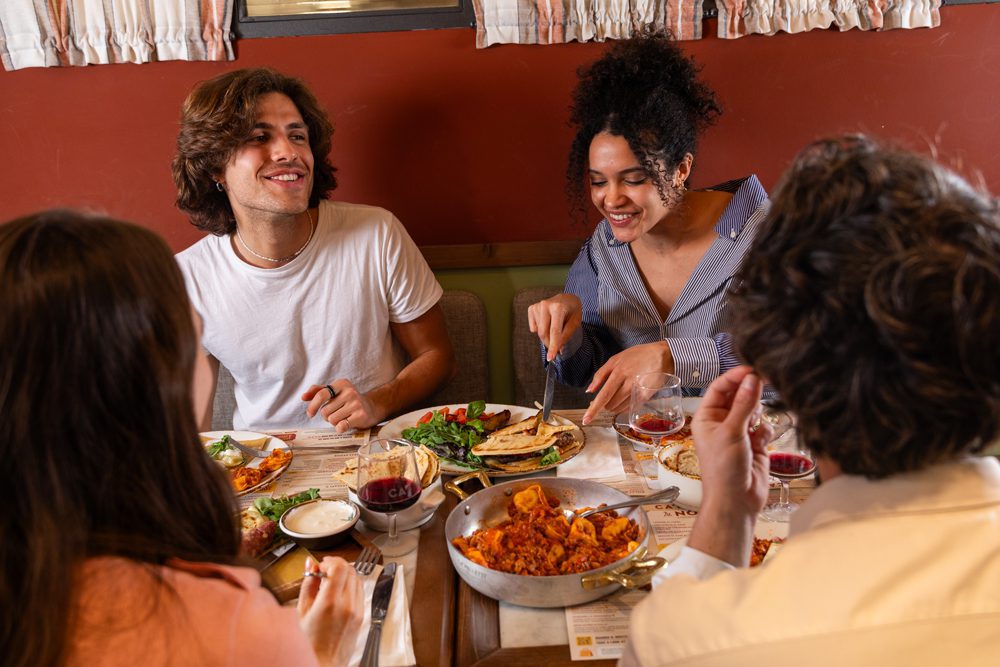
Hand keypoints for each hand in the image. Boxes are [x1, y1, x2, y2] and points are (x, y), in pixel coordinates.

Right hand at [298, 556, 363, 666]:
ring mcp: (357, 611)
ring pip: (357, 579)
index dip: (330, 561)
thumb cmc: (308, 644)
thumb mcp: (301, 612)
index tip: (321, 565)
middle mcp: (347, 605)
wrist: (323, 665)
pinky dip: (350, 586)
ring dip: (344, 575)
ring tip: (329, 583)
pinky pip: (360, 591)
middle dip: (336, 566)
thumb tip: (311, 565)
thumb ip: (308, 584)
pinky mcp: (361, 616)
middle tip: (323, 572)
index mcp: (330, 603)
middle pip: (350, 570)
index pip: (340, 567)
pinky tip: (338, 593)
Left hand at [302, 380, 379, 431]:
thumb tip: (303, 397)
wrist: (371, 408)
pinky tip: (347, 423)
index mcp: (342, 383)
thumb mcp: (335, 392)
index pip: (321, 395)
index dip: (312, 406)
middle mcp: (350, 392)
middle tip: (336, 413)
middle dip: (327, 416)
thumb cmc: (348, 401)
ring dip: (334, 422)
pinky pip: (341, 426)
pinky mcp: (360, 416)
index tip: (310, 414)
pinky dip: (340, 428)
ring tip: (343, 417)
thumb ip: (318, 392)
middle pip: (325, 411)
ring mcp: (356, 404)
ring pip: (331, 420)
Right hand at [527, 293, 581, 360]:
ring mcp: (537, 305)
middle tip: (557, 348)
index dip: (553, 346)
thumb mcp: (575, 323)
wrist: (567, 299)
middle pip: (543, 333)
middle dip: (549, 343)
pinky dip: (540, 329)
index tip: (551, 358)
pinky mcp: (532, 308)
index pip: (554, 331)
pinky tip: (547, 322)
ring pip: (538, 331)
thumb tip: (557, 350)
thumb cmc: (573, 311)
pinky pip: (533, 327)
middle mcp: (546, 304)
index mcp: (558, 307)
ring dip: (546, 336)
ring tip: (555, 329)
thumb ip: (565, 336)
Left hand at [581, 342, 672, 424]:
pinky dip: (624, 406)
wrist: (662, 356)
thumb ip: (600, 374)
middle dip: (606, 404)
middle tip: (608, 397)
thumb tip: (589, 390)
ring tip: (620, 393)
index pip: (604, 395)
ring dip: (615, 406)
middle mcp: (628, 383)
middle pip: (611, 404)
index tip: (586, 420)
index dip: (594, 409)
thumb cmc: (637, 355)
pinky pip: (630, 408)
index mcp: (619, 372)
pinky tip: (626, 397)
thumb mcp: (616, 359)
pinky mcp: (647, 396)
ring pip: (620, 408)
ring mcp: (638, 391)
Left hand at [686, 366, 771, 565]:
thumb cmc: (723, 470)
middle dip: (749, 391)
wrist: (736, 501)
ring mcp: (738, 433)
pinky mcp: (754, 444)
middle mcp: (721, 423)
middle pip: (737, 396)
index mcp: (707, 417)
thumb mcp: (732, 432)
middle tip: (764, 381)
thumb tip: (752, 379)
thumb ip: (744, 405)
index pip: (720, 388)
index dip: (735, 377)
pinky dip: (764, 430)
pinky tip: (761, 441)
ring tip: (756, 422)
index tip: (752, 368)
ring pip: (752, 410)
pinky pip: (762, 427)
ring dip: (757, 413)